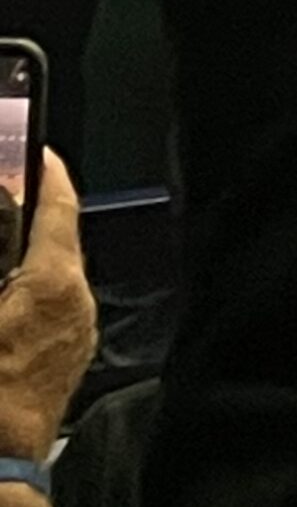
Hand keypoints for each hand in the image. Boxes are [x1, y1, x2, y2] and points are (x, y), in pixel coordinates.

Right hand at [0, 155, 93, 464]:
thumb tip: (1, 221)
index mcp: (52, 282)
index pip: (59, 203)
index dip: (45, 170)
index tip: (32, 148)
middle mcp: (77, 299)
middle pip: (60, 235)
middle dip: (33, 212)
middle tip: (7, 194)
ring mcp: (79, 332)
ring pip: (59, 271)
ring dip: (31, 254)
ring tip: (4, 241)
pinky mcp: (69, 359)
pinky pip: (57, 304)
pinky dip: (34, 288)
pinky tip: (6, 295)